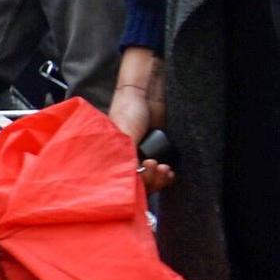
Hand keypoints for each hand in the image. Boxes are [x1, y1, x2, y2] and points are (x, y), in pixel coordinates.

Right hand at [111, 46, 167, 186]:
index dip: (134, 182)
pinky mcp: (152, 154)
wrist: (146, 96)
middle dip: (150, 181)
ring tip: (165, 170)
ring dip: (159, 179)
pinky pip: (158, 173)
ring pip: (148, 180)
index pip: (119, 180)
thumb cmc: (127, 110)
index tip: (143, 173)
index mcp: (109, 157)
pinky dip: (165, 176)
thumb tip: (132, 179)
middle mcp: (122, 160)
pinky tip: (169, 173)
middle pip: (136, 184)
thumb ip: (125, 157)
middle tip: (156, 168)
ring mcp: (138, 158)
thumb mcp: (123, 135)